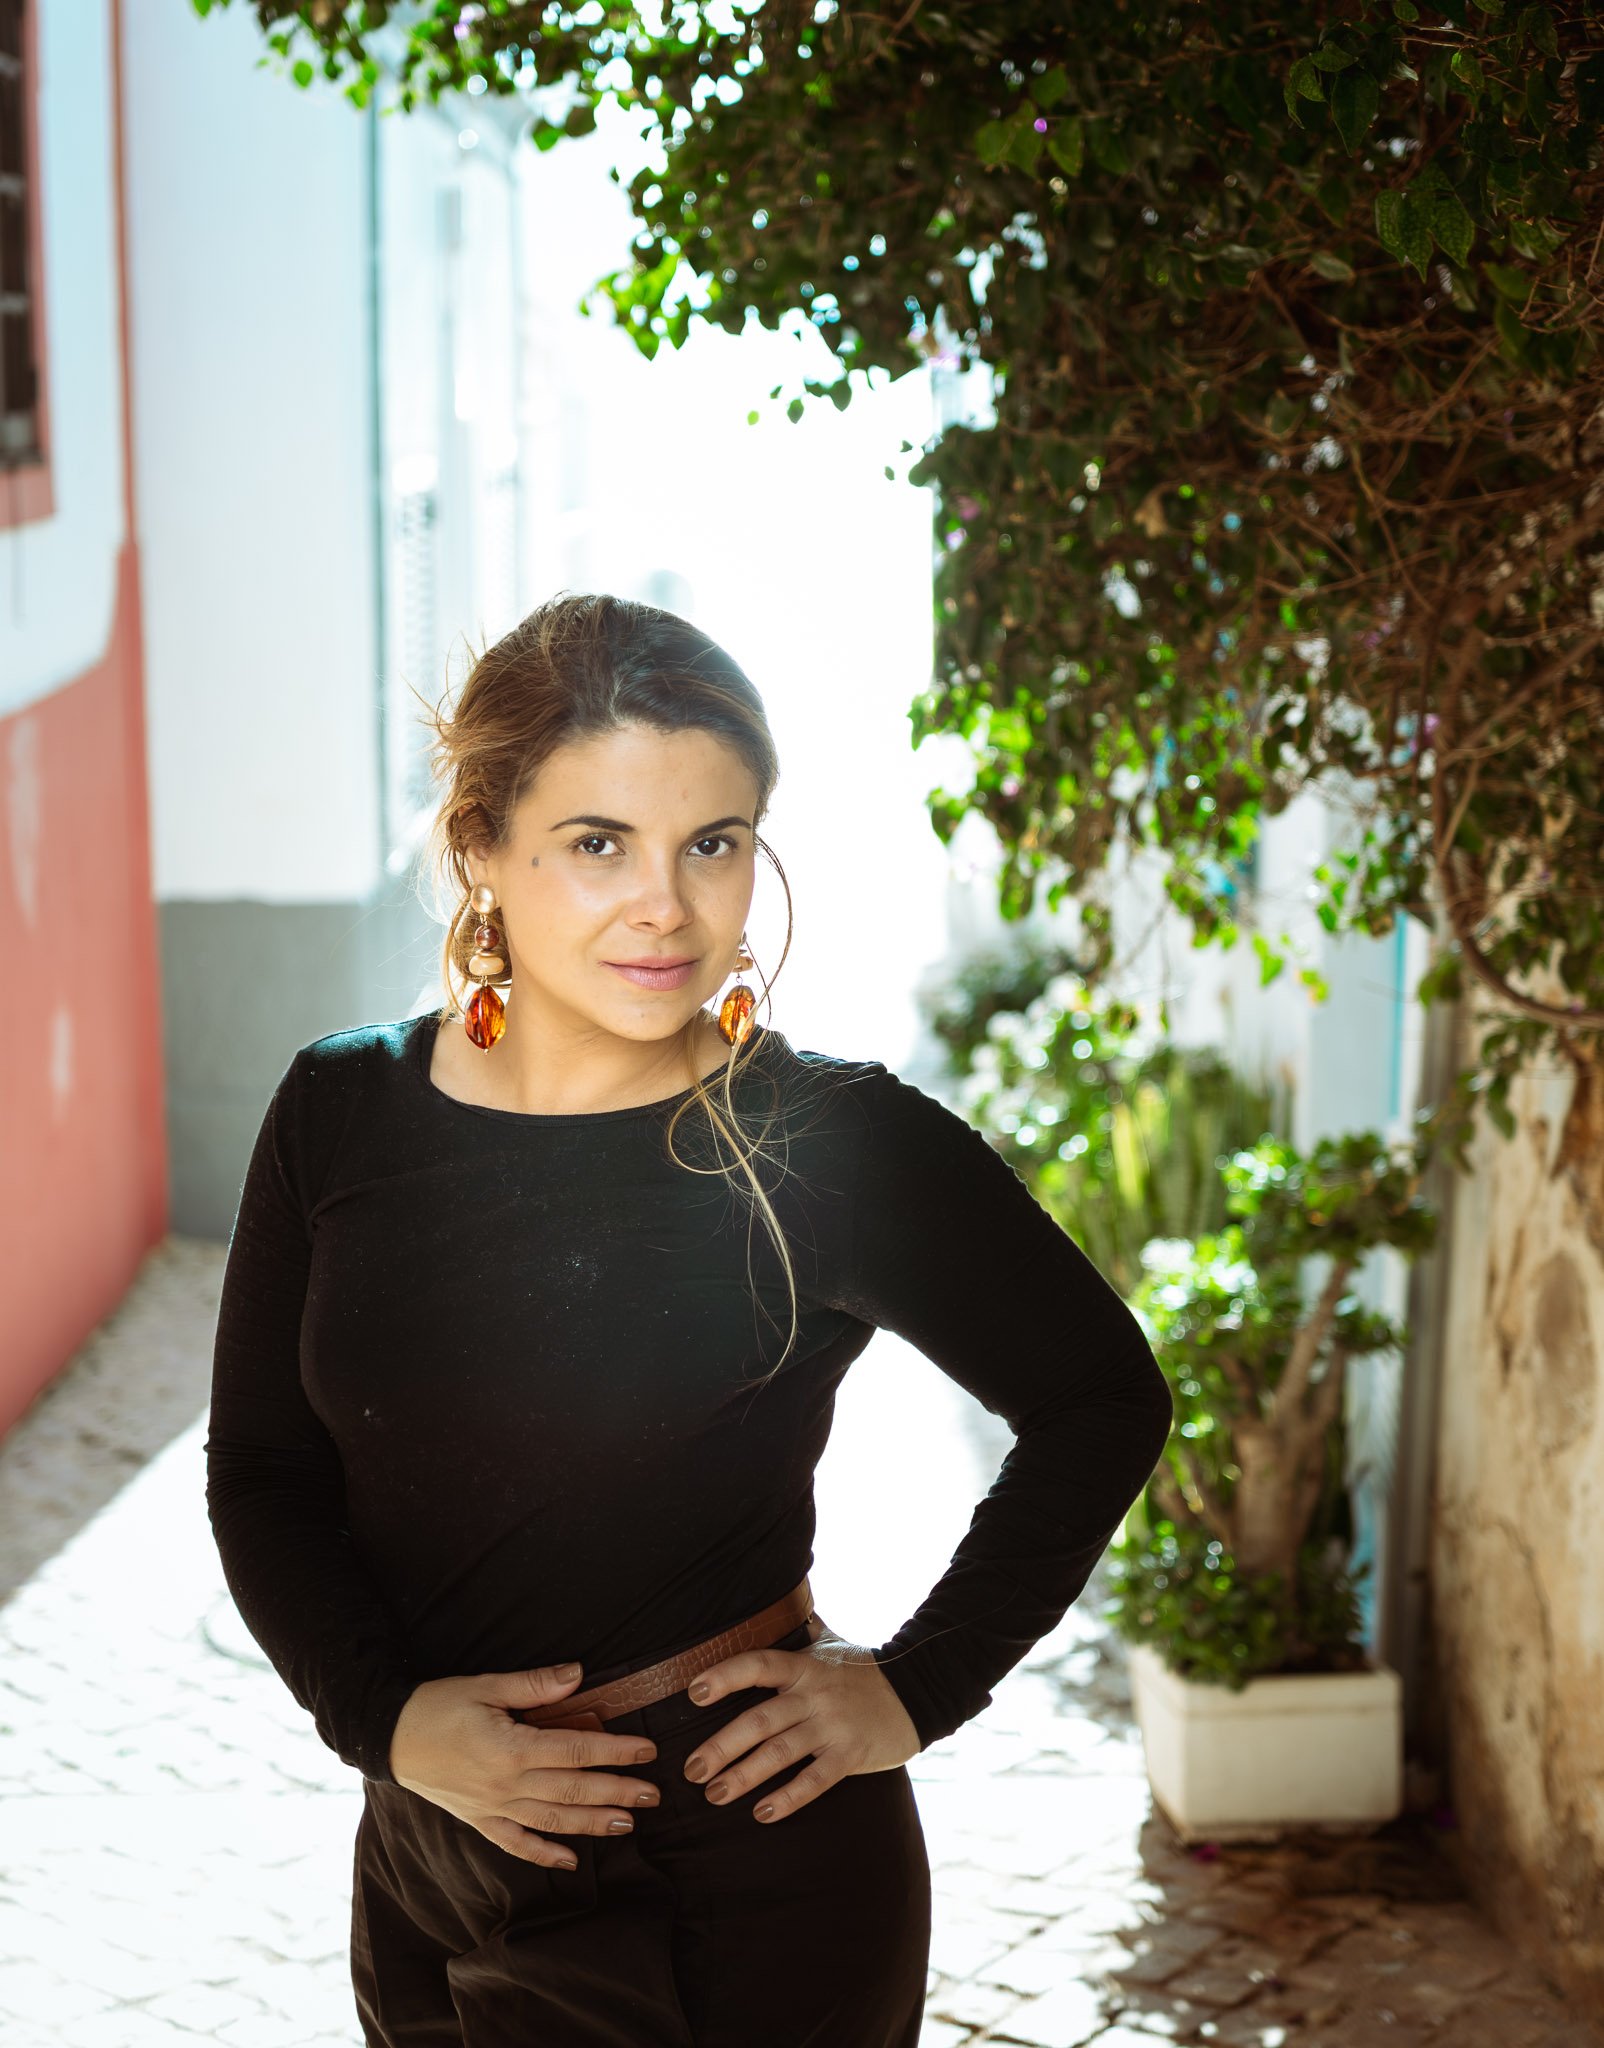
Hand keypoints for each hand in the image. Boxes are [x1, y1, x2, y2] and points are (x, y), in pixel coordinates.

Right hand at [388, 1660, 660, 1868]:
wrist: (388, 1737)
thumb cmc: (437, 1705)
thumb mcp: (485, 1685)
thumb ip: (534, 1685)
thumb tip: (578, 1675)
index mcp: (511, 1748)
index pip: (577, 1751)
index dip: (616, 1752)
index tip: (647, 1752)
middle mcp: (507, 1785)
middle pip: (573, 1789)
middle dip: (617, 1792)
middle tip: (653, 1795)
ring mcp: (493, 1808)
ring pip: (553, 1820)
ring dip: (592, 1823)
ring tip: (627, 1823)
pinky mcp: (479, 1820)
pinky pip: (516, 1844)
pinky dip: (544, 1855)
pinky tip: (569, 1862)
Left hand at [682, 1624, 920, 1822]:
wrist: (918, 1691)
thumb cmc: (864, 1669)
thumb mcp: (831, 1644)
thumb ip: (801, 1629)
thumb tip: (776, 1600)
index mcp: (804, 1665)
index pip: (757, 1665)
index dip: (724, 1676)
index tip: (694, 1693)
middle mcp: (814, 1695)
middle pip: (759, 1721)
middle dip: (721, 1747)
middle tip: (692, 1769)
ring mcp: (832, 1727)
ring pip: (780, 1754)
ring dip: (743, 1776)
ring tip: (714, 1794)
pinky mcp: (851, 1756)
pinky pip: (815, 1781)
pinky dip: (788, 1798)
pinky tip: (762, 1813)